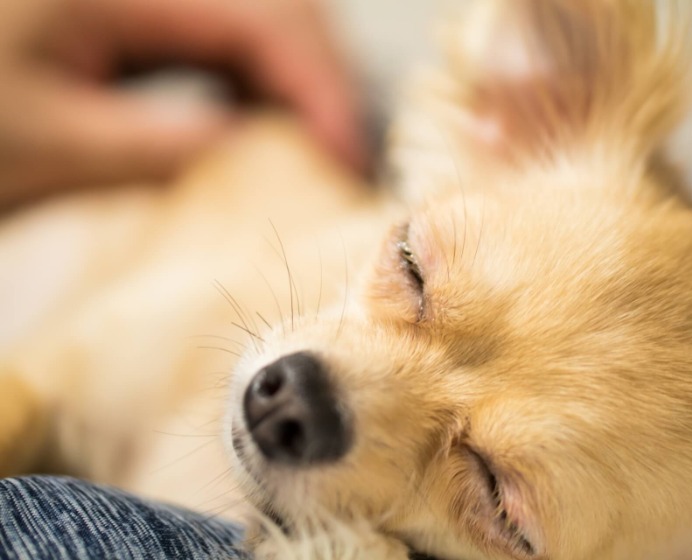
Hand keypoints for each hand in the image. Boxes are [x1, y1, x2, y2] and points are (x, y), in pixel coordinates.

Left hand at [0, 0, 367, 207]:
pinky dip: (249, 78)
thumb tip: (262, 155)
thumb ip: (163, 146)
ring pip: (252, 15)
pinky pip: (216, 34)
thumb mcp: (45, 147)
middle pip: (272, 5)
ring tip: (307, 143)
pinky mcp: (129, 12)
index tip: (347, 159)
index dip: (317, 87)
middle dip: (318, 77)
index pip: (257, 20)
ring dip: (290, 75)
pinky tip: (251, 122)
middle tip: (339, 155)